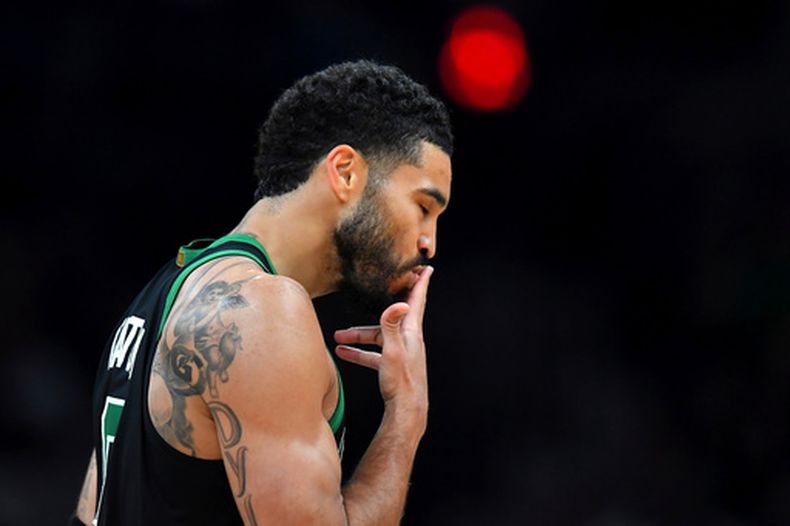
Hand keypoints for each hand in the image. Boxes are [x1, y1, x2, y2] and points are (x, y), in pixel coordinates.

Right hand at [334, 266, 432, 414]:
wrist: (406, 412)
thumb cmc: (402, 383)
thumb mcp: (393, 351)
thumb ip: (391, 327)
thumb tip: (399, 304)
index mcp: (411, 332)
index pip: (416, 300)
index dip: (420, 283)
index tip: (425, 267)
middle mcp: (408, 340)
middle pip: (392, 316)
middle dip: (380, 305)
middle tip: (376, 289)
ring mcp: (400, 352)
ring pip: (378, 336)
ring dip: (359, 335)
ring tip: (338, 337)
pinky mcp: (392, 365)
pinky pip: (373, 354)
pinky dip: (359, 352)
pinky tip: (344, 354)